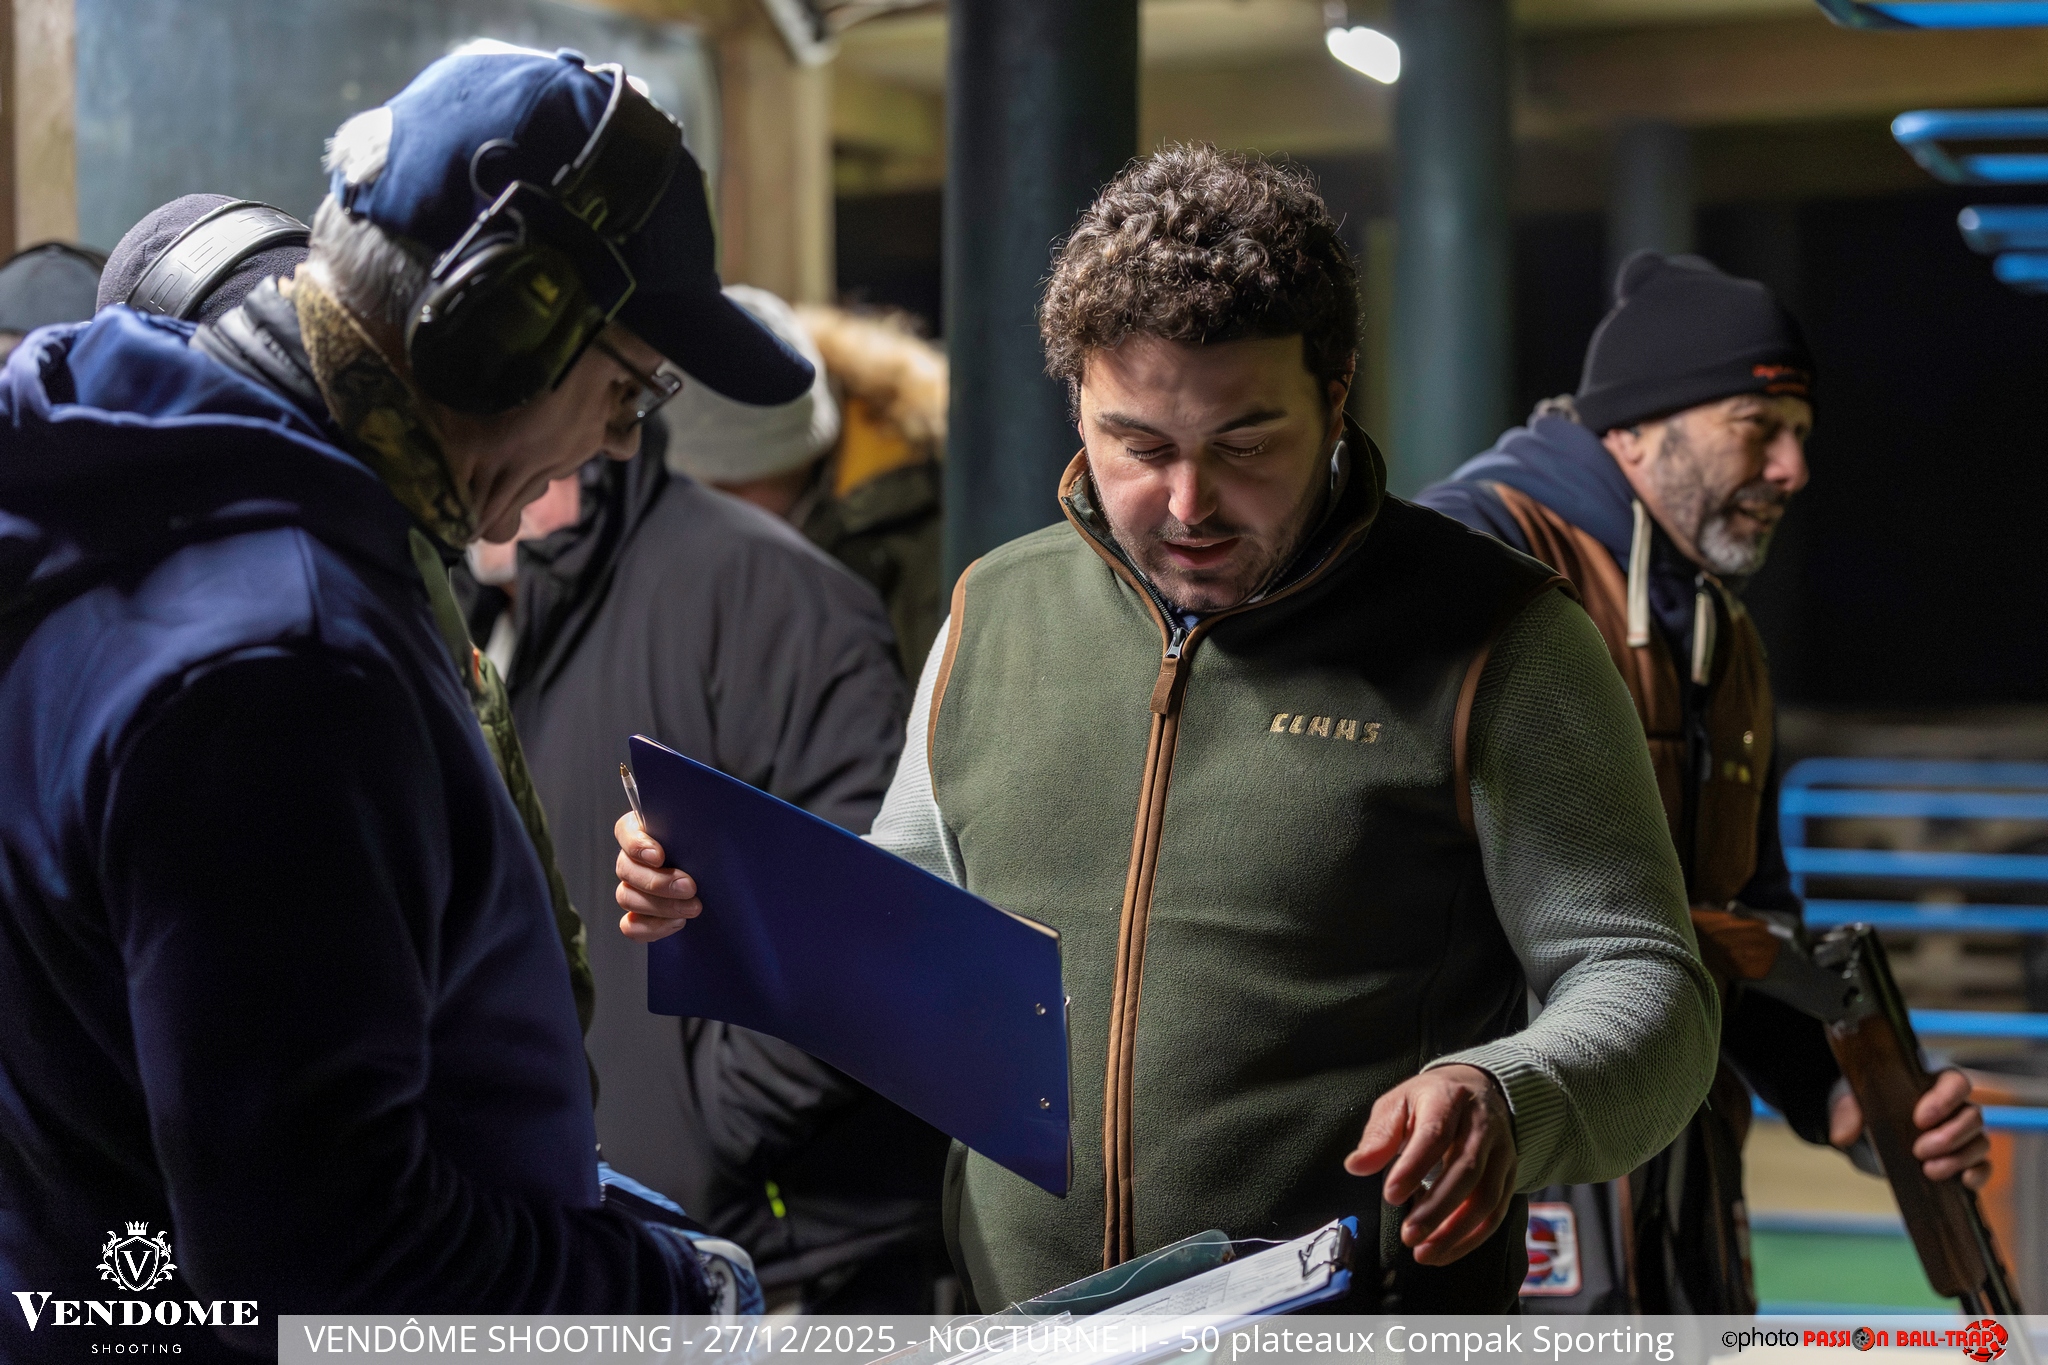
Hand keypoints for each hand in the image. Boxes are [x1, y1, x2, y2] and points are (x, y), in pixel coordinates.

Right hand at [613, 811, 702, 941]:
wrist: (722, 880)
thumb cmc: (712, 848)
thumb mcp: (707, 831)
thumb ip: (699, 826)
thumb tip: (708, 817)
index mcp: (643, 831)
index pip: (625, 832)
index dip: (637, 845)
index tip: (659, 855)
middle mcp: (632, 860)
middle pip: (626, 869)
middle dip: (659, 882)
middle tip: (690, 887)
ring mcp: (632, 889)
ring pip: (626, 897)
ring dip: (661, 906)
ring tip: (693, 907)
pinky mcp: (638, 916)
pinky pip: (630, 927)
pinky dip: (652, 927)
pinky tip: (678, 922)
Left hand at [1343, 1064, 1517, 1265]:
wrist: (1479, 1090)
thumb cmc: (1429, 1101)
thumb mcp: (1398, 1104)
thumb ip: (1379, 1136)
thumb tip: (1356, 1166)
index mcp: (1449, 1099)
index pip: (1435, 1133)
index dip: (1414, 1167)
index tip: (1391, 1195)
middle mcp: (1482, 1125)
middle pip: (1466, 1170)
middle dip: (1437, 1208)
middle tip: (1409, 1234)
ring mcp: (1502, 1151)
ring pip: (1487, 1196)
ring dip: (1456, 1230)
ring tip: (1424, 1252)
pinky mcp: (1510, 1175)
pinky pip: (1497, 1212)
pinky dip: (1472, 1237)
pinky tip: (1445, 1251)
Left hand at [1829, 1069, 1990, 1189]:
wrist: (1868, 1134)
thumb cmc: (1867, 1109)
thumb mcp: (1851, 1105)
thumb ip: (1846, 1114)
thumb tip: (1840, 1137)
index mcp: (1930, 1084)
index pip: (1954, 1082)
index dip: (1944, 1099)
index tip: (1919, 1119)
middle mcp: (1953, 1108)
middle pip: (1972, 1115)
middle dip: (1950, 1135)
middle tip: (1919, 1151)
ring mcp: (1961, 1135)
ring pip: (1980, 1141)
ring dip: (1959, 1158)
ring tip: (1930, 1170)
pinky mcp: (1962, 1160)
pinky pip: (1983, 1165)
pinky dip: (1978, 1174)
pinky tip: (1964, 1182)